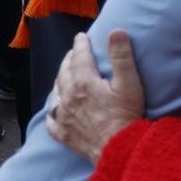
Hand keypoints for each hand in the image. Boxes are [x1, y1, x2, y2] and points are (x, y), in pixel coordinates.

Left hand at [46, 30, 144, 164]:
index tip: (81, 37)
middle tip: (74, 53)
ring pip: (56, 92)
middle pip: (64, 72)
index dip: (80, 44)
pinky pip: (51, 119)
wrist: (118, 149)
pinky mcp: (63, 133)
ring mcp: (64, 116)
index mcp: (84, 82)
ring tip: (64, 75)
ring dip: (60, 80)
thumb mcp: (129, 83)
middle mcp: (69, 97)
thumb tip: (115, 31)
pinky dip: (52, 110)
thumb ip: (121, 56)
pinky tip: (55, 109)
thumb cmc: (126, 115)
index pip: (79, 57)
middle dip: (69, 60)